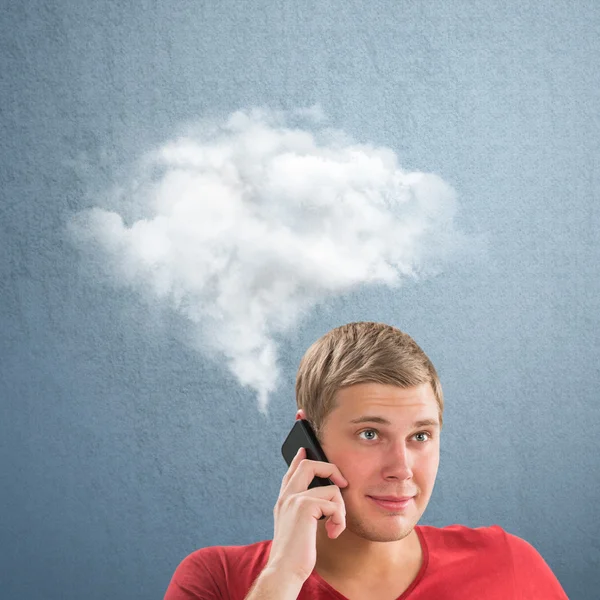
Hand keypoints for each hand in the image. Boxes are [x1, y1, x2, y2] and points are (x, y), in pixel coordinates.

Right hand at [266, 447, 347, 582]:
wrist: (285, 570)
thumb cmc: (295, 553)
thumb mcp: (297, 526)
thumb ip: (304, 509)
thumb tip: (323, 498)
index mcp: (284, 500)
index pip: (292, 471)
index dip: (299, 458)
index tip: (304, 449)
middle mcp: (287, 496)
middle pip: (308, 464)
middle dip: (331, 469)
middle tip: (342, 483)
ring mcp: (294, 499)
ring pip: (331, 488)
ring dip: (341, 509)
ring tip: (335, 526)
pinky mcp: (304, 506)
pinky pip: (334, 503)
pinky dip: (339, 520)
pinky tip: (333, 533)